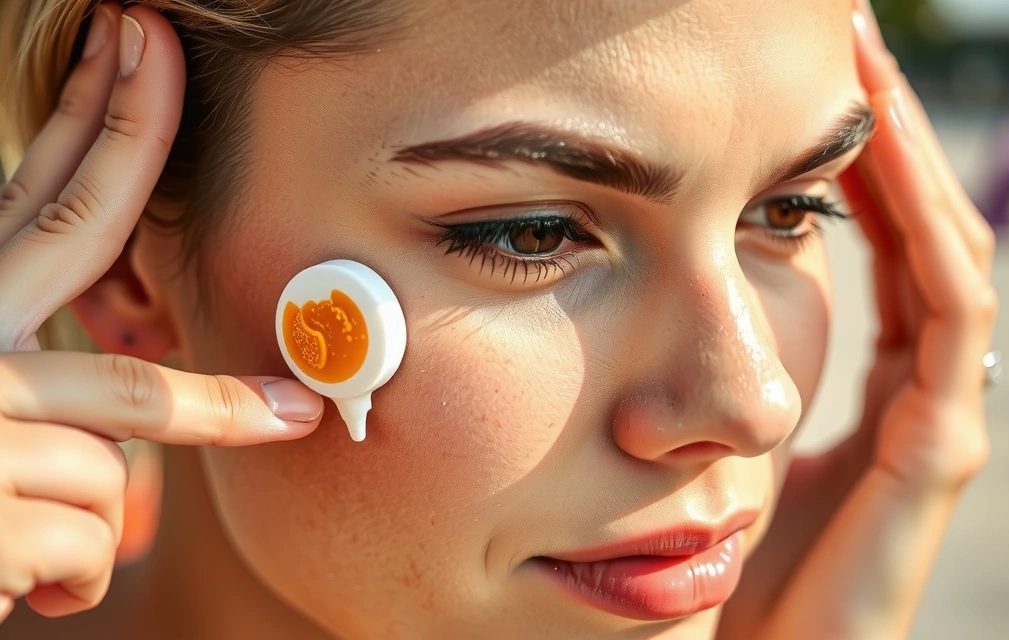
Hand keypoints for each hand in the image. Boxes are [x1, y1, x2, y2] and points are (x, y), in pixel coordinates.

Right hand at [0, 4, 323, 621]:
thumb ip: (41, 395)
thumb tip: (120, 446)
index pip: (42, 200)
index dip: (98, 118)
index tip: (140, 42)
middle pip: (84, 250)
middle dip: (149, 168)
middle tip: (201, 125)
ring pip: (106, 456)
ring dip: (82, 523)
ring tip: (23, 555)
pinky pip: (83, 552)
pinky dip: (64, 586)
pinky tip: (4, 591)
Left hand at [720, 2, 996, 637]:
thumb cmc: (726, 569)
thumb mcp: (724, 453)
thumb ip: (720, 382)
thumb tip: (662, 288)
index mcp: (865, 391)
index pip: (882, 252)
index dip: (862, 163)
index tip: (815, 78)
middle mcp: (910, 395)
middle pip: (921, 238)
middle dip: (891, 137)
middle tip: (847, 38)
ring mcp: (931, 421)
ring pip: (943, 260)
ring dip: (910, 160)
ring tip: (866, 69)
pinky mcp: (931, 459)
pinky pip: (944, 323)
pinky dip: (924, 237)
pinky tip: (881, 160)